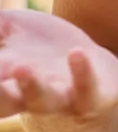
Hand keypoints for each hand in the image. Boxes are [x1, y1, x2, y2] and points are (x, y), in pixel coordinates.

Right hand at [0, 9, 117, 118]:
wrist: (95, 72)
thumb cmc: (45, 49)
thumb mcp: (13, 29)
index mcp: (5, 80)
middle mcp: (28, 93)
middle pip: (3, 102)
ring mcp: (61, 95)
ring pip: (41, 99)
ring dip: (30, 85)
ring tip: (20, 66)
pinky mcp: (92, 94)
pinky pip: (86, 89)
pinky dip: (81, 73)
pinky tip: (76, 52)